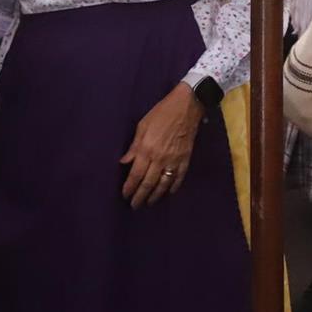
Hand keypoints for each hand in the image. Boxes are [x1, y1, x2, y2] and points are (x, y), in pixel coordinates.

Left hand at [119, 84, 202, 207]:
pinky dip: (174, 186)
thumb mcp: (142, 126)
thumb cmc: (161, 113)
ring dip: (156, 195)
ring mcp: (174, 160)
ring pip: (163, 184)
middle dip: (140, 196)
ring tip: (149, 202)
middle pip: (148, 183)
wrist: (187, 106)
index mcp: (146, 149)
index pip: (135, 175)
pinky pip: (179, 177)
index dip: (129, 188)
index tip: (124, 196)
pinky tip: (169, 192)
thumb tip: (124, 162)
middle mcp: (159, 158)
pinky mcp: (186, 158)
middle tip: (135, 205)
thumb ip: (134, 146)